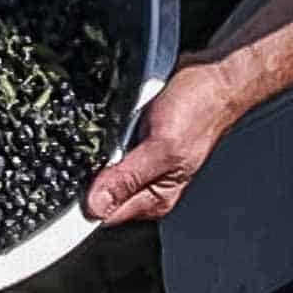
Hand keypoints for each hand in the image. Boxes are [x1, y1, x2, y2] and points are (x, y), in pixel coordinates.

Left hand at [85, 57, 241, 224]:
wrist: (214, 77)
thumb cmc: (200, 111)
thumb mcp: (162, 147)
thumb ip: (127, 178)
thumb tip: (97, 206)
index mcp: (154, 199)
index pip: (107, 215)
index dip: (88, 201)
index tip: (78, 179)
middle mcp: (146, 187)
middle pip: (101, 194)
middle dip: (92, 174)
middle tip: (107, 145)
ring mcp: (140, 165)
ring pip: (100, 169)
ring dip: (98, 151)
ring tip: (119, 129)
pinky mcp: (135, 143)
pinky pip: (108, 146)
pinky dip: (105, 134)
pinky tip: (116, 122)